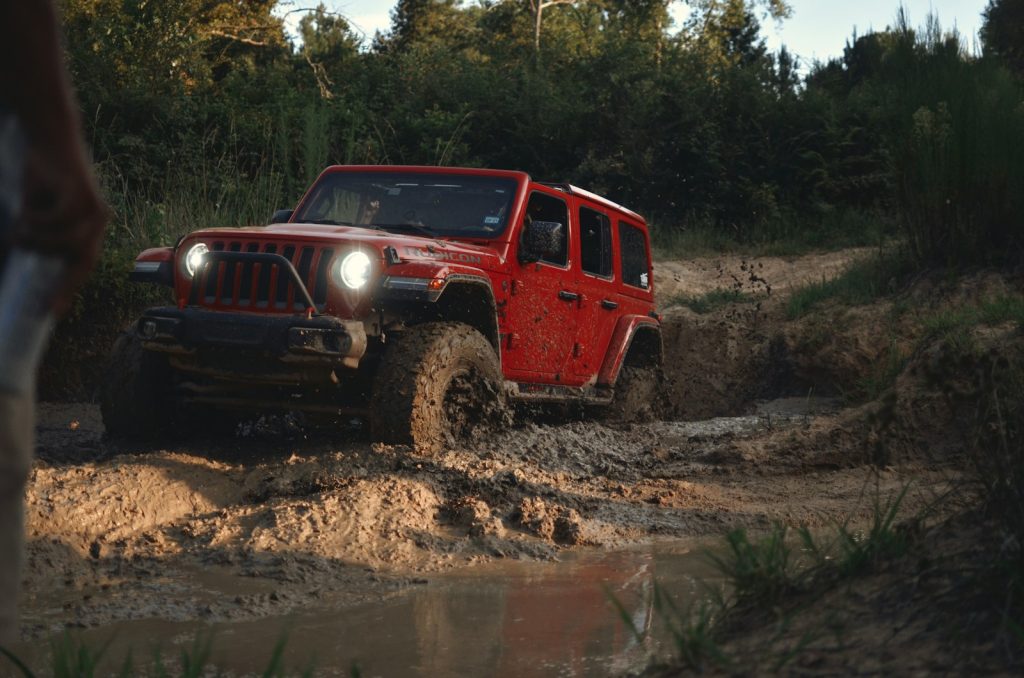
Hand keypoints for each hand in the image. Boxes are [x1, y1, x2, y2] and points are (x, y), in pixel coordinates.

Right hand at [17, 140, 108, 314]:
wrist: (47, 140)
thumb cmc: (39, 178)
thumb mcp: (35, 213)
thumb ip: (35, 235)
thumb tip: (16, 259)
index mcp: (88, 229)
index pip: (82, 265)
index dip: (68, 289)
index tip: (52, 312)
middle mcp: (97, 222)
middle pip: (84, 260)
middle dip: (65, 284)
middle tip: (41, 299)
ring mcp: (93, 208)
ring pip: (70, 242)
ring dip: (40, 242)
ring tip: (19, 233)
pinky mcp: (83, 194)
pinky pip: (62, 219)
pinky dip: (40, 221)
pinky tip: (27, 212)